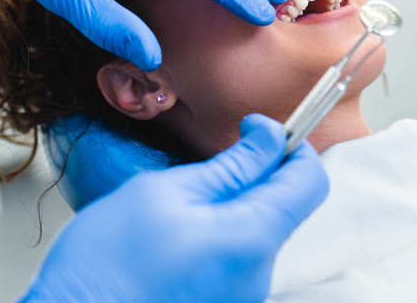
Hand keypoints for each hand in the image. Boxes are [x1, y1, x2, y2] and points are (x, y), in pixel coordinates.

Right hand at [19, 115, 328, 302]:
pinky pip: (239, 254)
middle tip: (214, 159)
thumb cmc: (107, 264)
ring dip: (236, 202)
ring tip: (184, 202)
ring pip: (261, 228)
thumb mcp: (168, 192)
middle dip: (261, 173)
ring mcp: (243, 294)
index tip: (258, 131)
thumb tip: (269, 138)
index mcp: (253, 239)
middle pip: (287, 205)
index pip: (310, 181)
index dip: (292, 146)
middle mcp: (259, 274)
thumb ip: (232, 165)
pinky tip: (180, 232)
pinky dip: (223, 230)